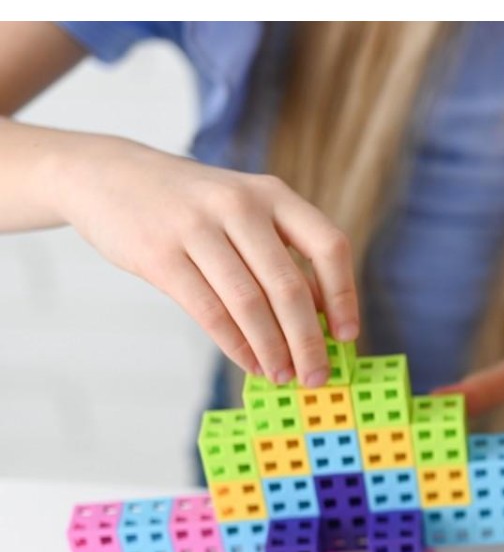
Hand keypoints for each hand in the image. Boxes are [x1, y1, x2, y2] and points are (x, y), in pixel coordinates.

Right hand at [55, 134, 356, 385]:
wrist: (107, 175)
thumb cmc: (192, 205)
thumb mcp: (244, 209)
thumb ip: (282, 253)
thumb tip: (322, 317)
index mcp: (272, 193)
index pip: (329, 246)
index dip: (344, 296)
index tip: (347, 335)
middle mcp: (239, 205)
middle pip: (289, 286)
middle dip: (308, 341)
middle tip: (317, 376)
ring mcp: (197, 228)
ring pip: (250, 304)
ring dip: (272, 350)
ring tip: (283, 376)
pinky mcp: (160, 254)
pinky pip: (209, 311)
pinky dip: (236, 345)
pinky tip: (250, 363)